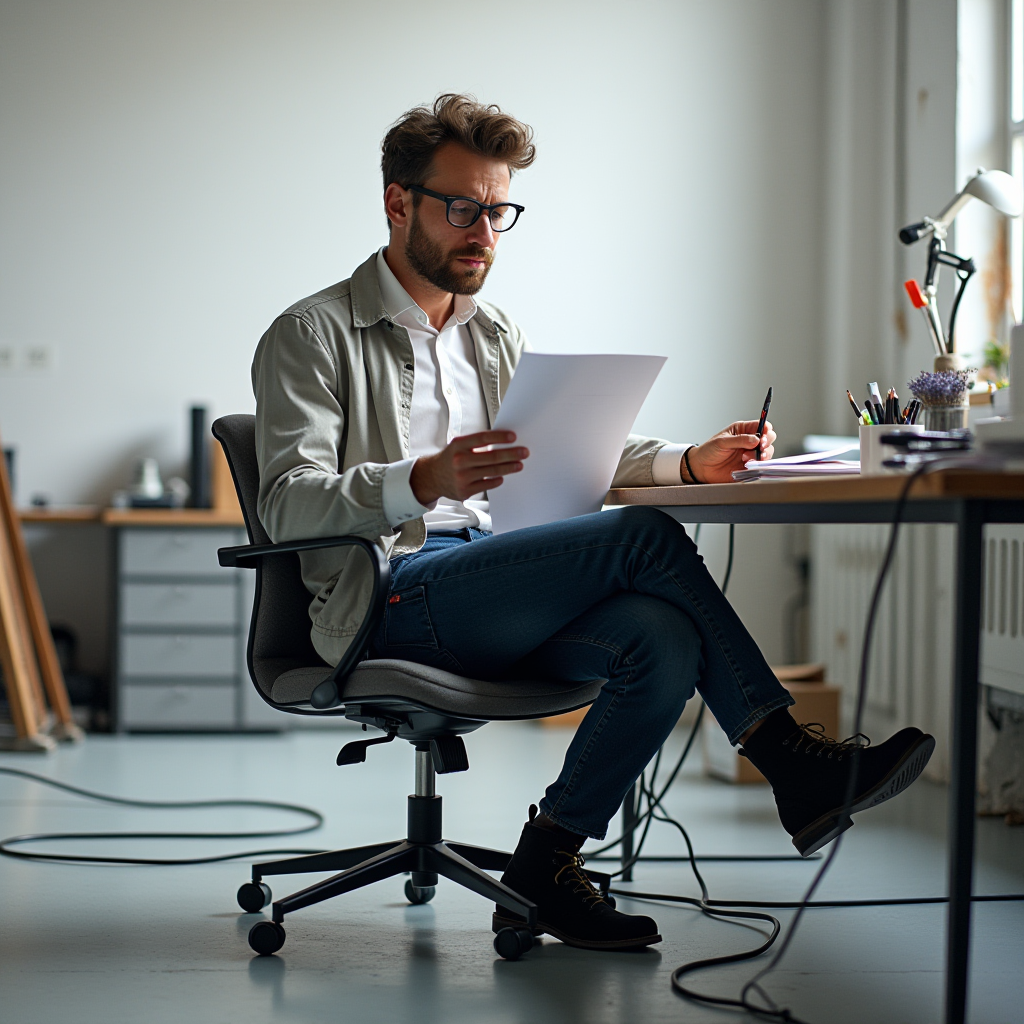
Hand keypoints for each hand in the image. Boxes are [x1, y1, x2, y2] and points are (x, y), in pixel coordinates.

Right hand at [410, 430, 528, 506]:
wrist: (432, 477)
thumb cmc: (450, 458)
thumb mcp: (459, 445)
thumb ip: (477, 443)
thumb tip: (503, 442)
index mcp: (458, 445)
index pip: (483, 438)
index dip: (500, 437)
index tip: (514, 437)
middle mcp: (459, 460)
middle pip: (491, 457)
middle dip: (511, 454)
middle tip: (524, 452)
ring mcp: (462, 477)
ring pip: (492, 471)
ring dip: (509, 468)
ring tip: (519, 465)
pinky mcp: (465, 491)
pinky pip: (487, 484)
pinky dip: (497, 480)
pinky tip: (502, 476)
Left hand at [683, 420, 775, 483]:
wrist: (700, 468)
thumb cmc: (708, 451)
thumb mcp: (722, 442)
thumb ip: (740, 440)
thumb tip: (756, 440)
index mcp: (743, 430)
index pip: (762, 426)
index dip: (766, 429)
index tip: (763, 436)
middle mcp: (749, 441)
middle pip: (769, 438)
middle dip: (767, 443)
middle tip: (760, 447)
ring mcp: (751, 454)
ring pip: (767, 452)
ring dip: (762, 455)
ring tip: (747, 459)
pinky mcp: (750, 467)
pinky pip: (761, 465)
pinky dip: (758, 465)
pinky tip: (748, 466)